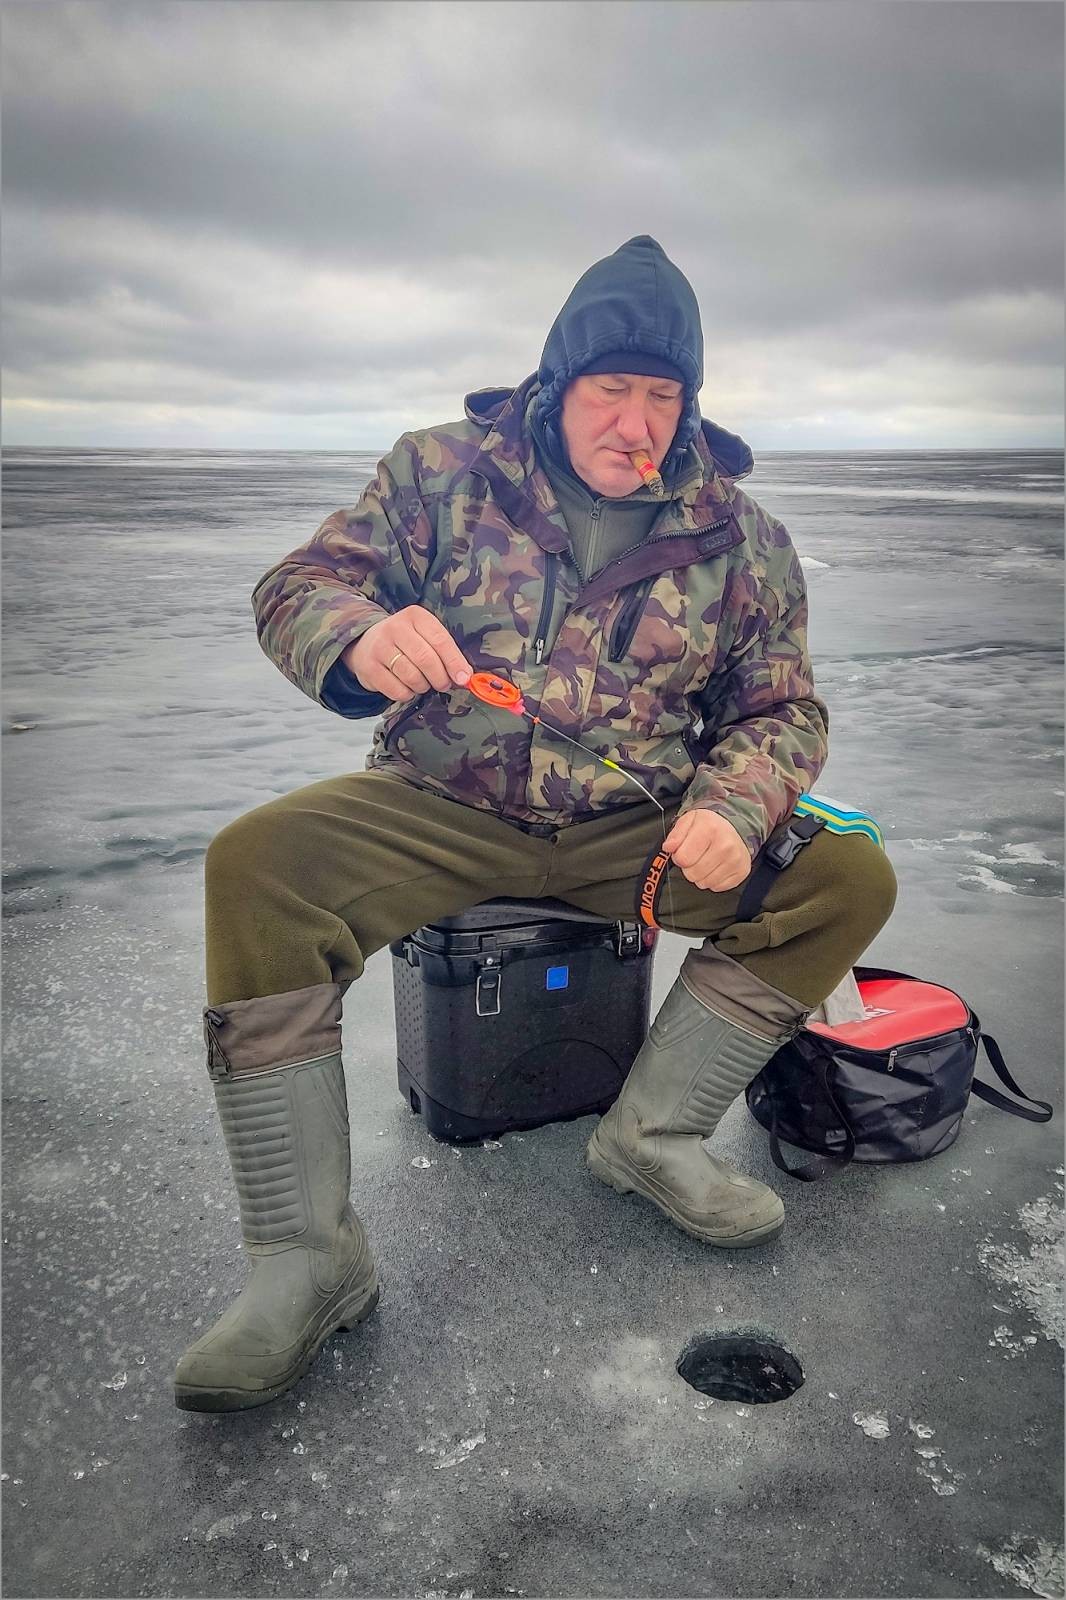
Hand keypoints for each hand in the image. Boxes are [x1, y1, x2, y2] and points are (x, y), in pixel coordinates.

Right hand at [345, 606, 472, 700]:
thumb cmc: (405, 642)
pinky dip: (407, 694)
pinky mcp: (369, 668)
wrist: (366, 643)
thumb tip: (465, 676)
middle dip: (440, 678)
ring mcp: (380, 647)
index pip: (440, 640)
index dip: (454, 662)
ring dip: (423, 687)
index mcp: (415, 616)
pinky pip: (397, 690)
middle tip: (443, 684)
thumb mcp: (425, 636)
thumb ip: (446, 653)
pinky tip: (407, 687)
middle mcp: (395, 628)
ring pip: (411, 676)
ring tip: (423, 683)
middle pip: (425, 659)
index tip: (464, 678)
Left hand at [661, 809, 751, 891]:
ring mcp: (735, 860)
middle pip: (692, 874)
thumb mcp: (689, 820)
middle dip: (689, 867)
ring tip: (706, 860)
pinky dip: (713, 880)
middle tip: (696, 856)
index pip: (682, 859)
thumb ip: (676, 834)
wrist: (736, 827)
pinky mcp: (742, 872)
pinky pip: (717, 887)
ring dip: (701, 875)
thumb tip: (668, 847)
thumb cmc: (709, 826)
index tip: (685, 850)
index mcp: (710, 829)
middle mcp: (725, 845)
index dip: (679, 856)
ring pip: (704, 883)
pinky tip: (716, 866)